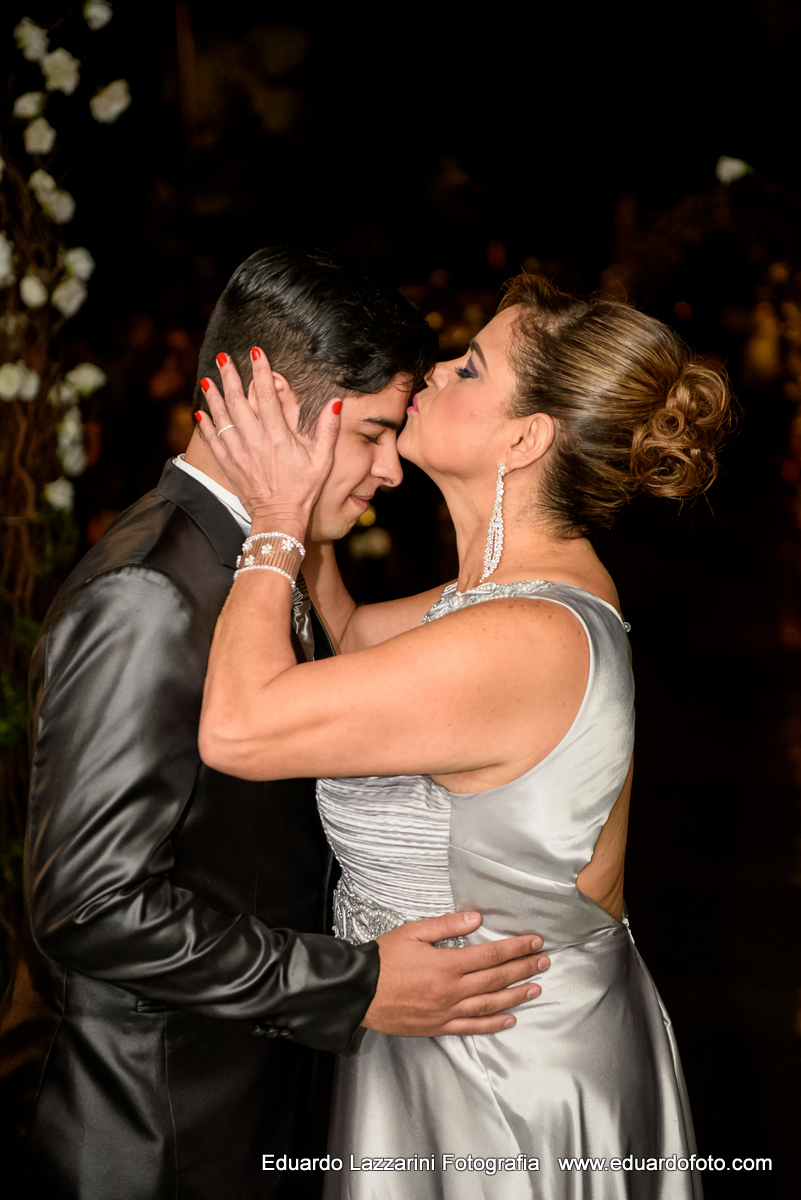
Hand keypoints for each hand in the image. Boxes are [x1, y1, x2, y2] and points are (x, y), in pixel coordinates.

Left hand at [195, 349, 341, 532]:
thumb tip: (335, 402)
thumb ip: (328, 430)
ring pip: (222, 418)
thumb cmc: (304, 490)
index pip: (266, 396)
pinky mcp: (230, 465)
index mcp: (278, 436)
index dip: (260, 372)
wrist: (280, 518)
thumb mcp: (323, 460)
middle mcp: (255, 441)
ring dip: (214, 396)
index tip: (256, 352)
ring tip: (207, 378)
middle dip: (229, 376)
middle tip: (222, 357)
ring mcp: (239, 453)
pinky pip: (214, 441)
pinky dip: (206, 426)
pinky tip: (200, 412)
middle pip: (238, 401)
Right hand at [362, 911, 549, 1036]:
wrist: (360, 991)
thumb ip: (445, 925)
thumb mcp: (412, 932)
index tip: (535, 942)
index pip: (491, 955)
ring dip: (516, 995)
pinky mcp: (439, 1026)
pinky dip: (493, 1024)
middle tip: (544, 962)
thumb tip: (475, 919)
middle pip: (497, 979)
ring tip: (535, 988)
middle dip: (523, 968)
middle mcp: (452, 990)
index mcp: (447, 964)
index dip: (516, 948)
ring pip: (490, 1004)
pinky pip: (472, 1027)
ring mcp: (447, 1011)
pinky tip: (510, 1019)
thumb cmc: (384, 959)